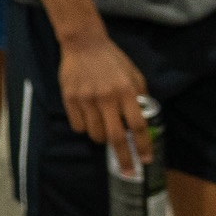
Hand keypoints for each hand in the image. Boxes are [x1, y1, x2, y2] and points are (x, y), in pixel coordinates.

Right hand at [57, 32, 150, 172]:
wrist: (84, 43)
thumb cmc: (112, 60)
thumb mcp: (134, 74)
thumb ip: (140, 97)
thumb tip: (144, 121)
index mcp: (126, 91)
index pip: (137, 125)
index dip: (143, 146)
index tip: (146, 160)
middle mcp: (107, 97)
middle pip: (116, 137)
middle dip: (124, 158)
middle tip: (128, 171)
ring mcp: (86, 99)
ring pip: (95, 134)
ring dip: (102, 139)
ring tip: (104, 130)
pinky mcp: (70, 98)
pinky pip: (78, 126)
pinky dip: (85, 128)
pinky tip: (88, 118)